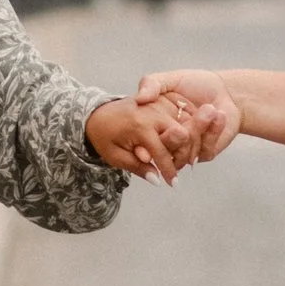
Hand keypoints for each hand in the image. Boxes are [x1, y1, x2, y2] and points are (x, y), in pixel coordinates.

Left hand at [85, 96, 200, 187]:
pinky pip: (182, 114)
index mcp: (139, 125)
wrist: (97, 113)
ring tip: (179, 157)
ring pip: (186, 123)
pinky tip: (182, 143)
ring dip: (187, 142)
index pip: (162, 152)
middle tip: (178, 167)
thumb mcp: (115, 156)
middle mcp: (153, 112)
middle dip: (183, 154)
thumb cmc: (104, 136)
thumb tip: (157, 180)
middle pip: (182, 134)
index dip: (169, 171)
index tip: (173, 184)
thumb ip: (137, 167)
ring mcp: (159, 104)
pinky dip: (187, 128)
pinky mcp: (162, 101)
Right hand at [136, 68, 242, 159]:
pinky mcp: (205, 152)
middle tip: (184, 123)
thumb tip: (138, 98)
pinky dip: (212, 132)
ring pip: (185, 153)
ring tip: (209, 109)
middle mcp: (167, 139)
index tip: (148, 143)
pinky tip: (218, 115)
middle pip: (163, 150)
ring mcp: (186, 148)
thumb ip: (152, 84)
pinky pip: (204, 151)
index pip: (143, 139)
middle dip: (173, 138)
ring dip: (198, 130)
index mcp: (154, 124)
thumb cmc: (196, 84)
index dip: (144, 145)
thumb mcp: (170, 79)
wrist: (226, 91)